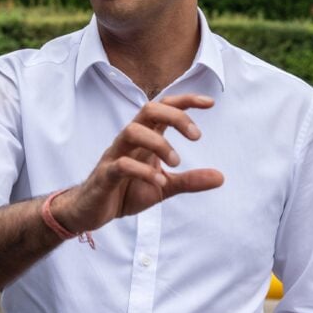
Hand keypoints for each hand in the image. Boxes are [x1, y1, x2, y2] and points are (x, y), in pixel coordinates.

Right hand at [57, 94, 223, 232]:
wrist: (91, 211)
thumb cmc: (125, 192)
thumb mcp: (164, 187)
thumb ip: (189, 180)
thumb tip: (221, 178)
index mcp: (144, 138)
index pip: (163, 108)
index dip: (185, 101)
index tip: (210, 103)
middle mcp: (128, 141)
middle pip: (148, 110)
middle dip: (175, 117)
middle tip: (197, 137)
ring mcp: (114, 156)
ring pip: (132, 131)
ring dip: (159, 143)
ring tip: (176, 163)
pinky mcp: (105, 176)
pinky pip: (121, 164)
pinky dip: (143, 172)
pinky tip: (159, 183)